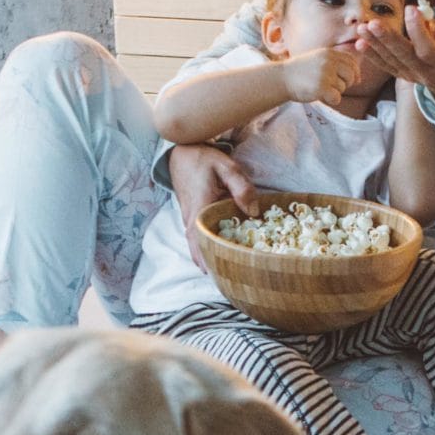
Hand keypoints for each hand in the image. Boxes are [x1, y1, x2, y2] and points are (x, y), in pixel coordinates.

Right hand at [167, 143, 257, 264]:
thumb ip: (241, 188)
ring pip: (196, 246)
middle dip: (212, 266)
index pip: (202, 242)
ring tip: (226, 275)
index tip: (223, 276)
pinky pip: (197, 239)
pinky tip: (219, 257)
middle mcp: (190, 219)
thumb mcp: (227, 167)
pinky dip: (205, 250)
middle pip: (198, 250)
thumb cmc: (203, 158)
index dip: (211, 260)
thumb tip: (254, 212)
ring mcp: (189, 219)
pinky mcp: (191, 218)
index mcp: (199, 209)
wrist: (180, 152)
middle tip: (231, 282)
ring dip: (208, 260)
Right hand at [280, 45, 360, 108]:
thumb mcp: (319, 60)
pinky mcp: (321, 87)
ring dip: (335, 92)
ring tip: (320, 88)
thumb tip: (359, 78)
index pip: (352, 62)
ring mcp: (325, 74)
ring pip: (343, 88)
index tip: (348, 80)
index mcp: (329, 53)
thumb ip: (337, 64)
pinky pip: (337, 98)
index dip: (354, 73)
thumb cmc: (301, 71)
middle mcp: (329, 61)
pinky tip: (321, 96)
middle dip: (346, 84)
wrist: (282, 78)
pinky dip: (331, 100)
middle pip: (351, 76)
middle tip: (333, 86)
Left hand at [352, 10, 434, 112]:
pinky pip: (385, 65)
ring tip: (362, 29)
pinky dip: (371, 55)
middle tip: (373, 23)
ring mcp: (412, 76)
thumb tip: (426, 21)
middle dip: (387, 39)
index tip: (410, 9)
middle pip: (404, 56)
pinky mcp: (401, 75)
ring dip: (375, 45)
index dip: (419, 30)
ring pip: (391, 61)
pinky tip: (358, 43)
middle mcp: (426, 72)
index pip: (429, 48)